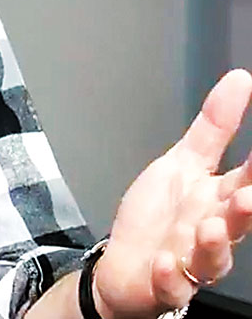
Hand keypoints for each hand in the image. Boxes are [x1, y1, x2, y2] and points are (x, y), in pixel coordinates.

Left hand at [94, 69, 251, 318]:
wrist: (125, 263)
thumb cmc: (160, 216)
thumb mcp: (183, 163)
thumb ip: (214, 127)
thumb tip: (241, 78)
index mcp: (221, 198)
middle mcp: (214, 230)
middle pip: (238, 221)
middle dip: (246, 210)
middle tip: (249, 196)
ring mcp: (192, 261)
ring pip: (212, 258)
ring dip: (213, 244)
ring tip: (209, 228)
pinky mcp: (166, 285)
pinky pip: (172, 286)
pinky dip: (170, 276)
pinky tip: (165, 262)